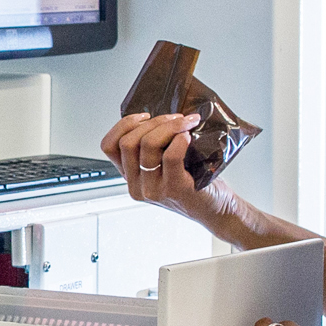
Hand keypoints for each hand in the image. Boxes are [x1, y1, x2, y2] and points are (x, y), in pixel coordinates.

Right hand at [102, 114, 239, 226]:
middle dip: (154, 122)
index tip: (145, 117)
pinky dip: (180, 140)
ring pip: (148, 144)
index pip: (109, 146)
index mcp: (130, 177)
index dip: (124, 125)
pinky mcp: (174, 189)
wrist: (215, 209)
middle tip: (176, 119)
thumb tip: (158, 117)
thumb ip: (152, 151)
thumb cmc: (194, 185)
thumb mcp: (162, 169)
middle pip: (128, 142)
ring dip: (170, 126)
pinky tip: (189, 137)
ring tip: (187, 124)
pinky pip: (171, 155)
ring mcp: (153, 189)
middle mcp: (137, 186)